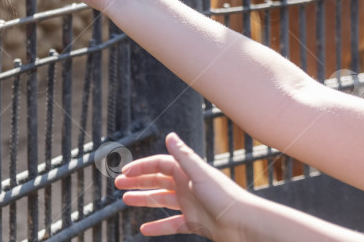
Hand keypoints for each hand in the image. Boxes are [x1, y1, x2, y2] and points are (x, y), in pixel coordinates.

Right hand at [115, 132, 251, 240]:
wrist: (245, 225)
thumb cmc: (225, 197)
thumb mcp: (200, 175)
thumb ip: (184, 156)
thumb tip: (169, 135)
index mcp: (186, 172)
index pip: (159, 164)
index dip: (141, 167)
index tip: (125, 173)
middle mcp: (186, 186)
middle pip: (157, 180)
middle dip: (137, 181)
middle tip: (118, 185)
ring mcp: (190, 205)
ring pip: (162, 200)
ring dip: (144, 200)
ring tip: (125, 201)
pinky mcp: (194, 223)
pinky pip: (172, 224)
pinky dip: (158, 226)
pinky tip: (144, 229)